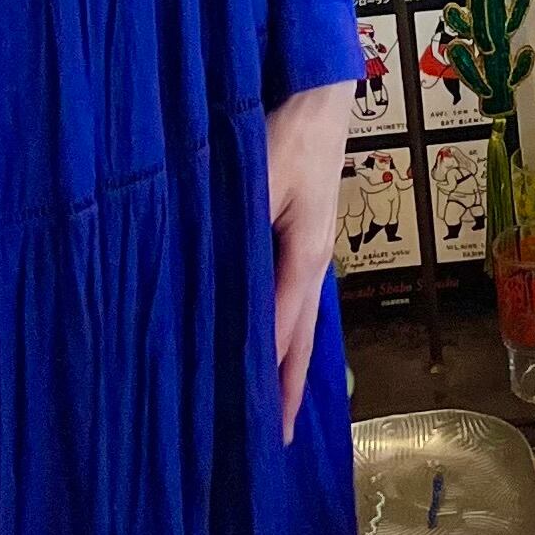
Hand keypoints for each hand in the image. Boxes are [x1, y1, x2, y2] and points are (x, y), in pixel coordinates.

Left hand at [266, 79, 356, 443]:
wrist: (322, 93)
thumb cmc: (290, 132)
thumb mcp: (258, 177)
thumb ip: (237, 227)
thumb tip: (211, 280)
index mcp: (305, 256)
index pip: (282, 332)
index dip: (267, 378)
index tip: (256, 425)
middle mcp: (314, 264)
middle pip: (302, 340)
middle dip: (287, 389)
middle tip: (274, 441)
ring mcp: (314, 252)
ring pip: (302, 322)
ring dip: (288, 365)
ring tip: (274, 409)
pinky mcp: (307, 238)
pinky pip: (295, 299)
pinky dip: (286, 332)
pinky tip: (272, 343)